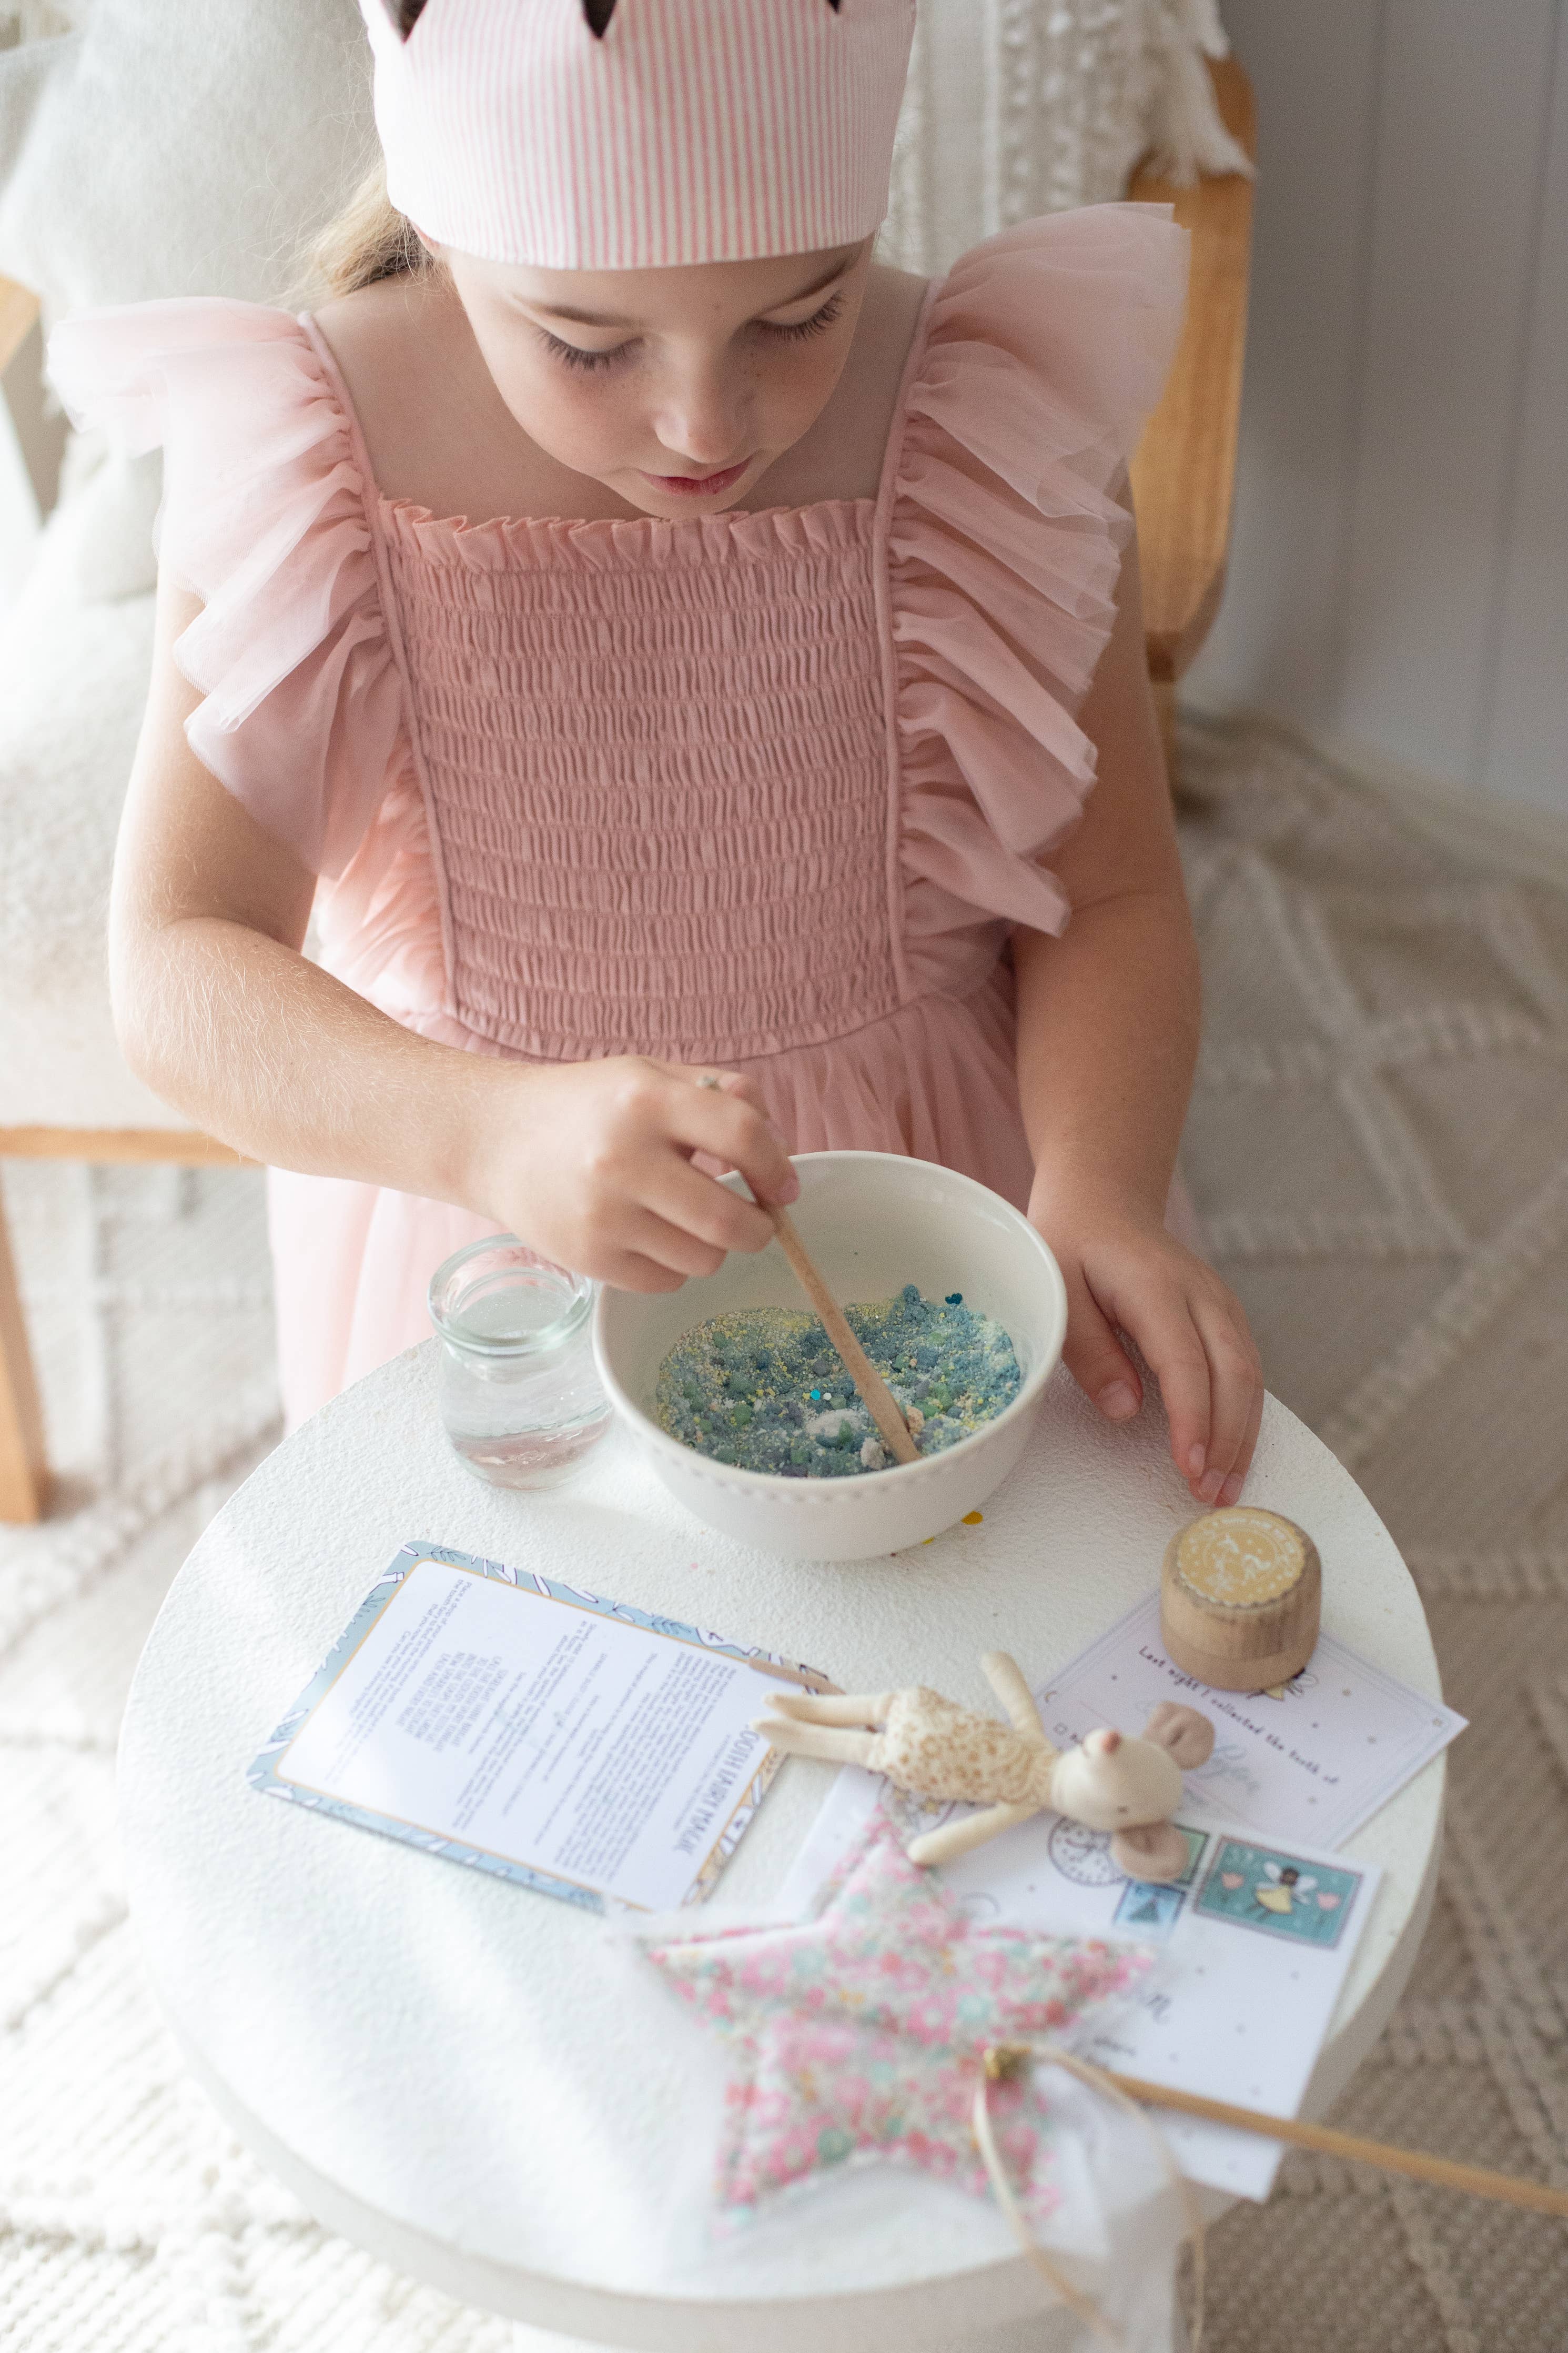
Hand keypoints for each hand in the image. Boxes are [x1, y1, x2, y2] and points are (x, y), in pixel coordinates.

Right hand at [469, 1057, 797, 1291]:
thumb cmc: (588, 1107)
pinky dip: (673, 1266)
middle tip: (754, 1221)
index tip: (783, 1186)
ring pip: (704, 1259)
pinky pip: (666, 1282)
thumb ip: (720, 1094)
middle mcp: (623, 1157)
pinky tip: (652, 1237)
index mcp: (647, 1099)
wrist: (495, 1139)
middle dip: (758, 1227)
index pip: (743, 1135)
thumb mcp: (650, 1075)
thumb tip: (777, 1150)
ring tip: (688, 1221)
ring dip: (713, 1247)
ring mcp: (602, 1214)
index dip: (777, 1167)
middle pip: (731, 1221)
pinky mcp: (587, 1257)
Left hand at [1030, 1193, 1262, 1507]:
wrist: (1104, 1201)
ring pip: (1250, 1375)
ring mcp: (1220, 1303)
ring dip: (1243, 1436)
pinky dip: (1245, 1415)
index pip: (1186, 1363)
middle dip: (1228, 1441)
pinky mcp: (1225, 1316)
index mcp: (1156, 1287)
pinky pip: (1247, 1369)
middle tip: (1211, 1497)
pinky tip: (1233, 1453)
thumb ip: (1090, 1352)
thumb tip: (1126, 1411)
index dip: (1192, 1419)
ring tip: (1226, 1490)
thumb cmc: (1072, 1245)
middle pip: (1233, 1374)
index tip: (1190, 1467)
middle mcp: (1201, 1295)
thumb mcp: (1059, 1293)